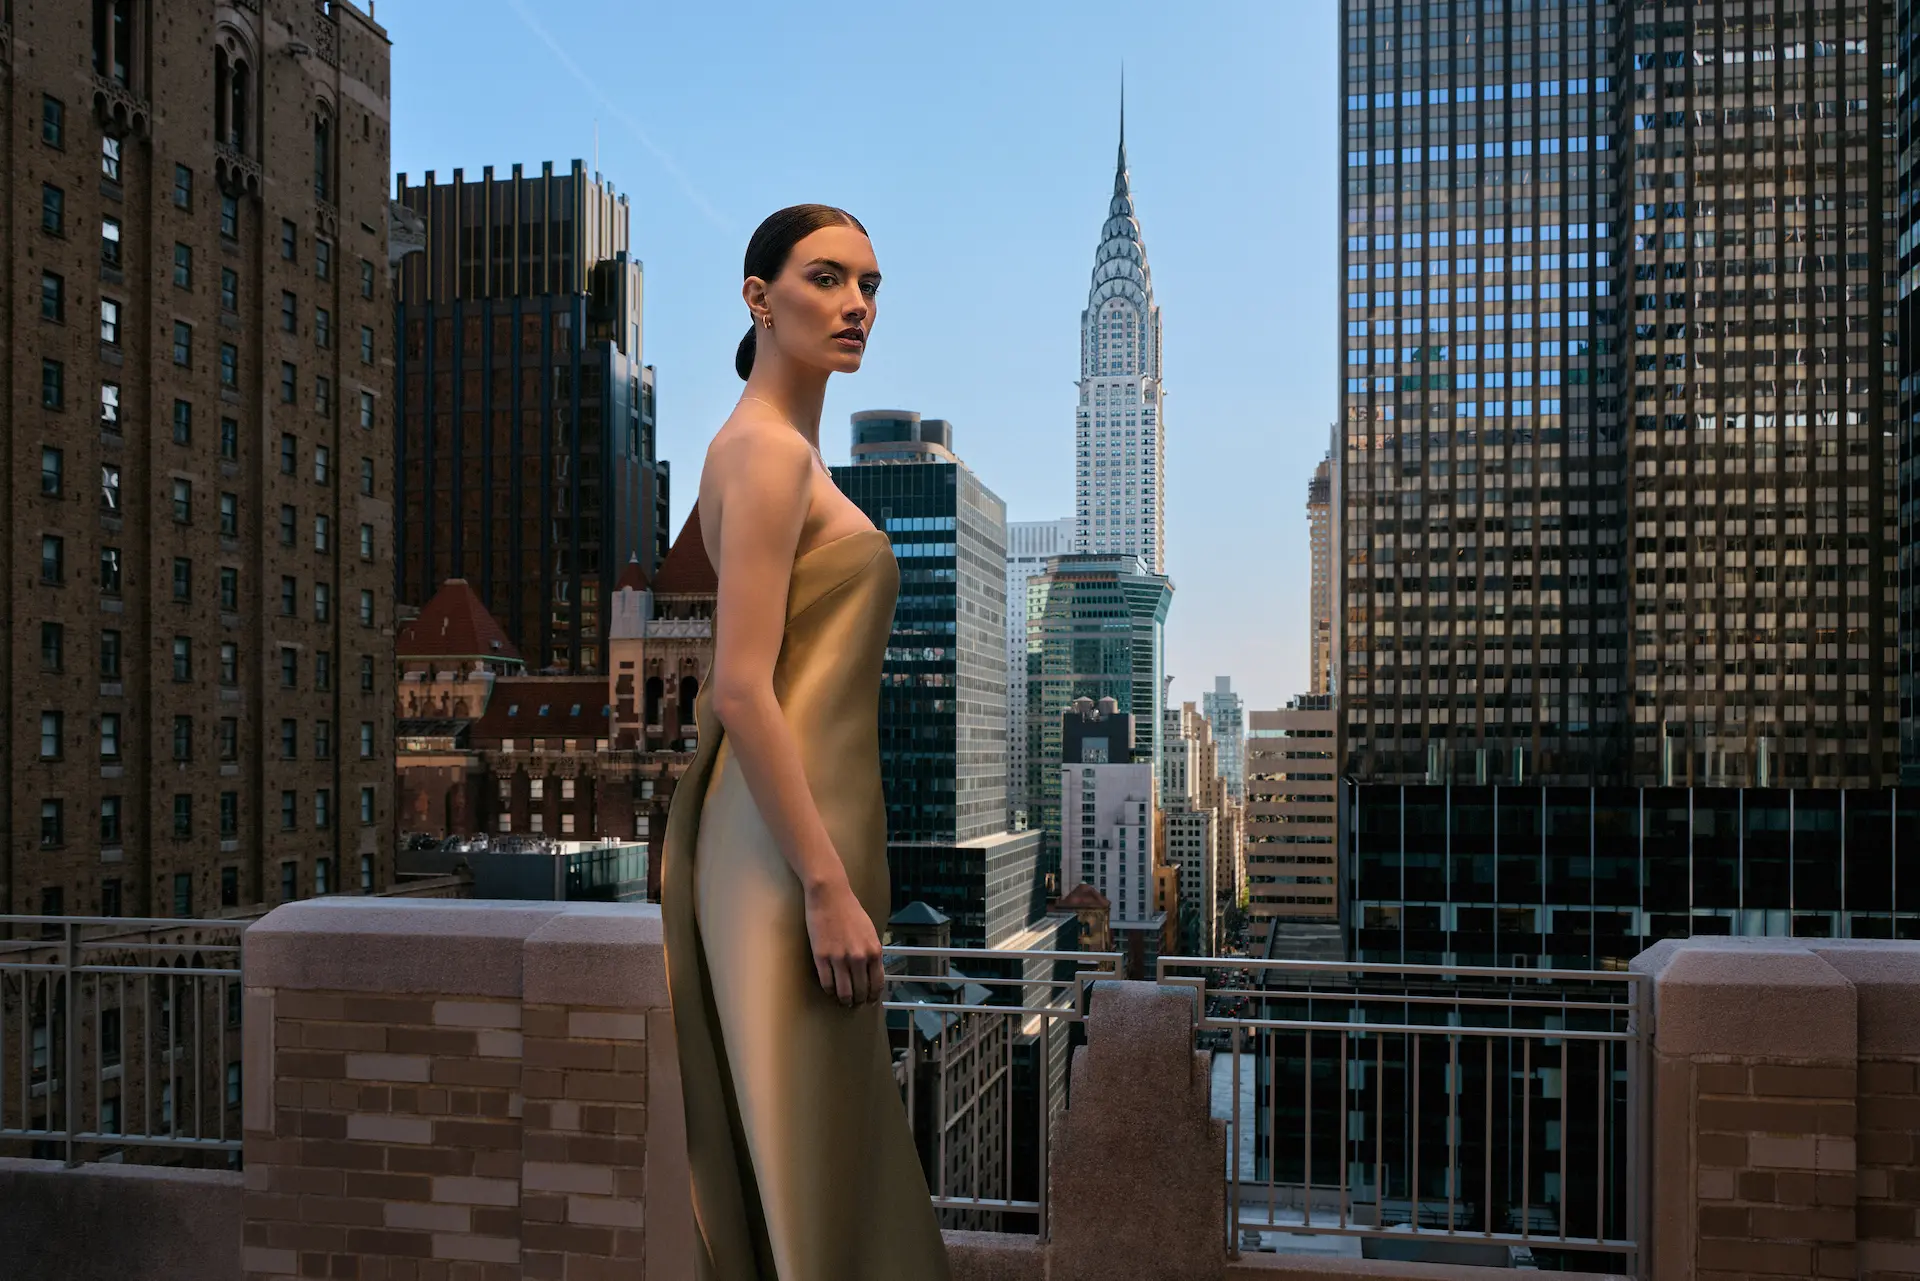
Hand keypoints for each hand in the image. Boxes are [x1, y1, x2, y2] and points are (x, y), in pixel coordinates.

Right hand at [803, 876, 886, 1007]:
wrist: (830, 896)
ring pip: (844, 992)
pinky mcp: (822, 957)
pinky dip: (829, 991)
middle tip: (854, 1004)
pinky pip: (827, 983)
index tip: (869, 1001)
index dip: (873, 996)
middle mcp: (859, 958)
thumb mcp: (870, 931)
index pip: (877, 984)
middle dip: (858, 1001)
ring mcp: (839, 959)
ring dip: (844, 1000)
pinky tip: (830, 991)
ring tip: (842, 1002)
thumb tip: (871, 972)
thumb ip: (872, 952)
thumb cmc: (850, 910)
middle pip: (860, 991)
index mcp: (874, 951)